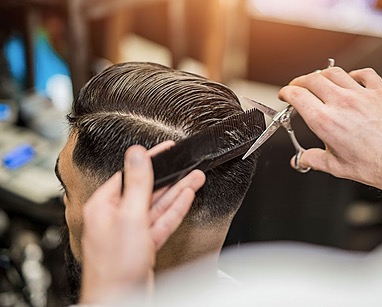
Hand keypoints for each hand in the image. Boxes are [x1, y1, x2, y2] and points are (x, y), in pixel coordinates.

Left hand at [79, 144, 205, 303]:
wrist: (121, 298)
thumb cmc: (115, 266)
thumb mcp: (130, 216)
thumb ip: (137, 183)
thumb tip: (136, 154)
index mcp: (104, 206)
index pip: (129, 174)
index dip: (149, 160)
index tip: (164, 150)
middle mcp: (116, 217)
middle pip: (147, 190)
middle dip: (169, 178)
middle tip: (185, 165)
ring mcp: (132, 231)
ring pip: (157, 206)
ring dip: (177, 192)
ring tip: (194, 178)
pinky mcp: (144, 244)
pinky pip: (161, 222)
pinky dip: (175, 210)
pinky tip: (186, 198)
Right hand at [279, 67, 381, 193]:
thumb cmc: (373, 166)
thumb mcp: (335, 166)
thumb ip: (313, 159)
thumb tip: (301, 160)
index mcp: (326, 121)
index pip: (297, 95)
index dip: (286, 92)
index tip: (285, 94)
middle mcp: (342, 103)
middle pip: (312, 79)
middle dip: (300, 81)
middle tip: (298, 87)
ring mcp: (362, 95)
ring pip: (335, 72)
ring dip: (322, 75)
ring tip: (320, 81)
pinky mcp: (381, 92)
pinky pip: (364, 73)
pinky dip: (353, 74)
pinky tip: (351, 80)